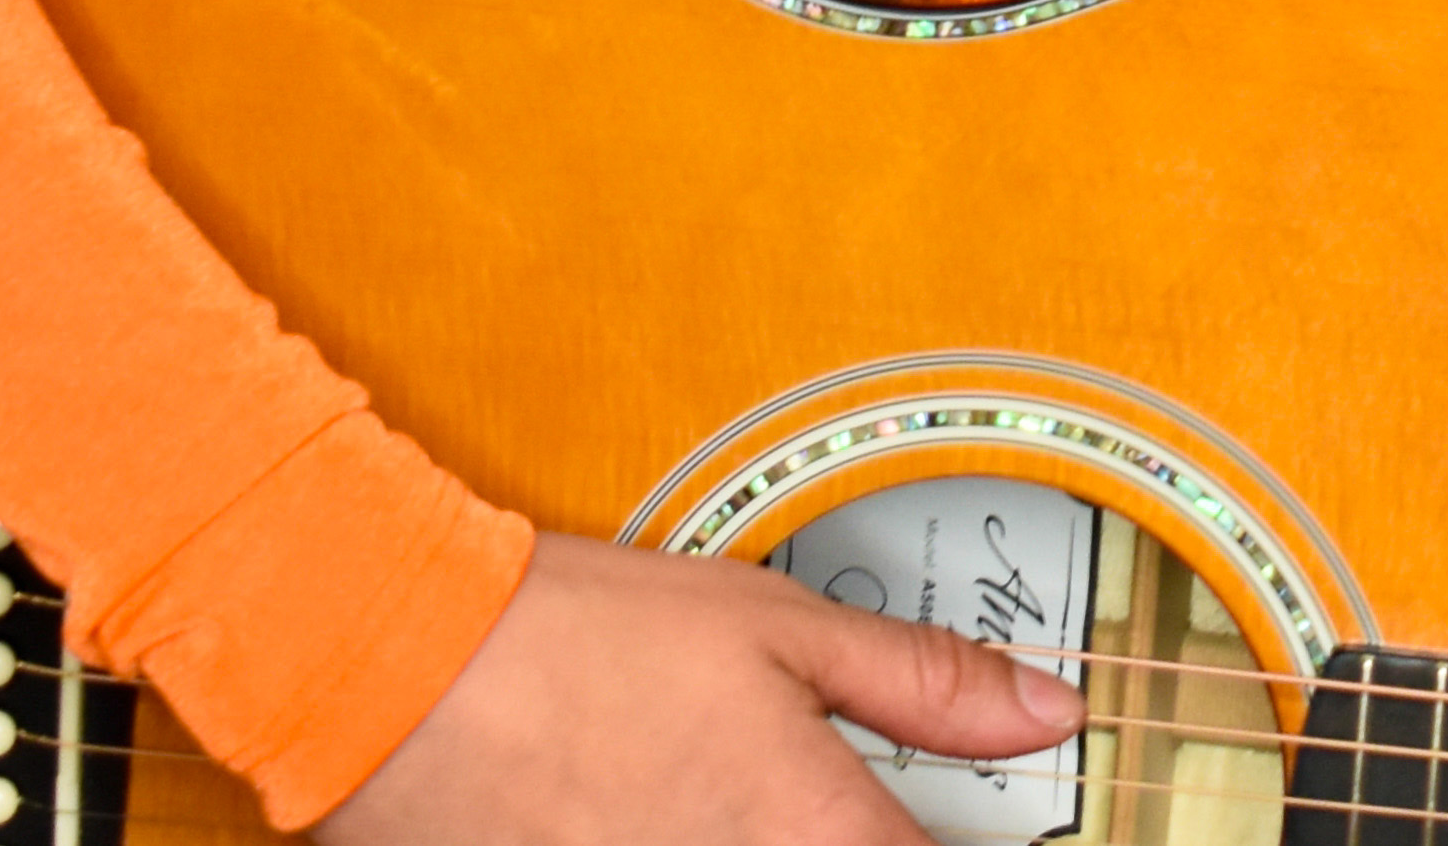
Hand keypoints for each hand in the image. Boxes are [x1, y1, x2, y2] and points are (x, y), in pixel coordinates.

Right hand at [317, 528, 1084, 845]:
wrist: (403, 676)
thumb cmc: (573, 642)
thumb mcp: (775, 624)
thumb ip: (924, 682)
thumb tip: (1043, 709)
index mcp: (818, 835)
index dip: (970, 844)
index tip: (960, 823)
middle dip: (867, 841)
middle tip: (842, 801)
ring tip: (731, 797)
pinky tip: (675, 820)